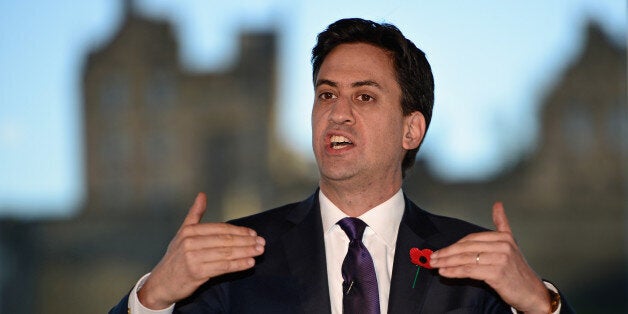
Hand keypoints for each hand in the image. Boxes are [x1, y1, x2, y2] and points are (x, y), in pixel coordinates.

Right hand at [138, 193, 265, 309]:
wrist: (161, 283)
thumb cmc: (176, 258)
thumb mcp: (182, 233)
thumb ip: (195, 215)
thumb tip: (202, 194)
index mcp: (189, 231)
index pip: (220, 229)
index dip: (239, 231)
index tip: (253, 233)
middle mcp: (190, 242)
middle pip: (225, 240)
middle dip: (246, 241)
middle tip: (262, 242)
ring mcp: (193, 257)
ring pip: (226, 253)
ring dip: (246, 252)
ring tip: (259, 251)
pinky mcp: (197, 272)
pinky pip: (223, 267)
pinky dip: (238, 265)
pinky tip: (249, 263)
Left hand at [429, 202, 549, 312]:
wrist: (533, 293)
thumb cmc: (518, 271)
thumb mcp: (511, 244)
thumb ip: (502, 224)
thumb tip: (497, 204)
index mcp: (504, 237)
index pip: (471, 238)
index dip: (454, 245)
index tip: (441, 250)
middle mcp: (503, 245)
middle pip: (466, 247)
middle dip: (447, 253)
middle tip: (432, 257)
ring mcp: (500, 259)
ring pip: (466, 258)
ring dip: (447, 262)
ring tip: (435, 264)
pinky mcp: (497, 273)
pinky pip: (469, 270)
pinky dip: (454, 271)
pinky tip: (444, 272)